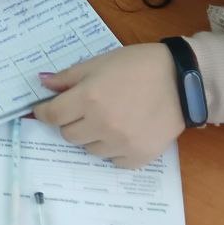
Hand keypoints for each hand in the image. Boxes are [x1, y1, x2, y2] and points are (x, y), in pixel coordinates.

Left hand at [33, 44, 186, 168]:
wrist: (181, 81)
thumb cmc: (137, 66)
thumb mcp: (98, 63)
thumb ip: (68, 77)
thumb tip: (42, 84)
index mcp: (88, 98)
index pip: (52, 115)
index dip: (43, 112)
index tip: (44, 110)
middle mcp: (101, 124)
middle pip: (68, 135)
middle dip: (69, 122)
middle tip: (82, 111)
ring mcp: (120, 144)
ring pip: (89, 149)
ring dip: (91, 136)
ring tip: (106, 119)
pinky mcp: (138, 157)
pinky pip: (113, 161)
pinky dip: (112, 150)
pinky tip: (121, 133)